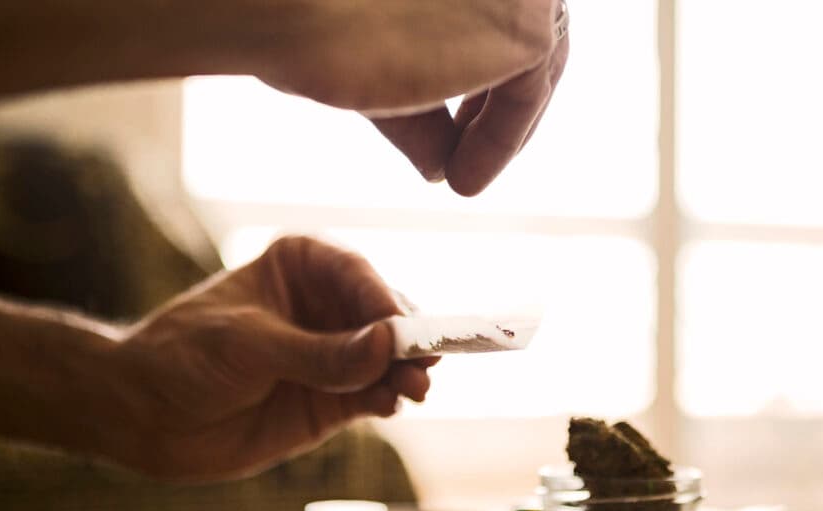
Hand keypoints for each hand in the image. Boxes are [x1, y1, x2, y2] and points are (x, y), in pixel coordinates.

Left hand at [111, 236, 430, 480]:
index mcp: (302, 265)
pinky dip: (387, 399)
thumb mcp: (248, 347)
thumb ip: (319, 353)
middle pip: (384, 317)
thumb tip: (386, 345)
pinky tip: (392, 404)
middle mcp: (326, 306)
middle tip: (422, 365)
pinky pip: (373, 395)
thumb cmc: (181, 356)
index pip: (357, 275)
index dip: (385, 301)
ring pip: (386, 359)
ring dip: (404, 373)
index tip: (403, 330)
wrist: (141, 417)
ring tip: (414, 390)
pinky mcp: (333, 400)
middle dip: (405, 340)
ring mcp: (333, 355)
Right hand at [257, 0, 569, 195]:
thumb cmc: (311, 21)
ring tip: (460, 176)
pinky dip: (499, 142)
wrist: (290, 11)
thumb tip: (439, 164)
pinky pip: (527, 95)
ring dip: (498, 125)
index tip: (458, 117)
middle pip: (525, 28)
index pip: (495, 4)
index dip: (483, 63)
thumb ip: (423, 95)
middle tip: (466, 149)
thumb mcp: (384, 54)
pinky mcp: (531, 25)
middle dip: (499, 94)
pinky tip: (462, 181)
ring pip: (532, 60)